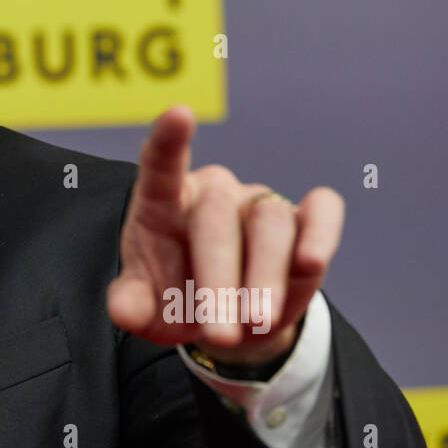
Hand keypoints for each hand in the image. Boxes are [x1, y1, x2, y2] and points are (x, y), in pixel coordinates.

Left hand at [106, 104, 343, 366]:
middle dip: (218, 282)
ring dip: (264, 279)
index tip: (179, 114)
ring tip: (256, 322)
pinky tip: (312, 261)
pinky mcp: (303, 220)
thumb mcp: (147, 309)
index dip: (169, 141)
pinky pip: (321, 211)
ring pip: (270, 223)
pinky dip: (322, 233)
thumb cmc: (177, 298)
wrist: (227, 320)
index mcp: (164, 202)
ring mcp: (258, 202)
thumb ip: (131, 305)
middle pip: (217, 219)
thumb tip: (125, 311)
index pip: (160, 165)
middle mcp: (213, 193)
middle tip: (219, 333)